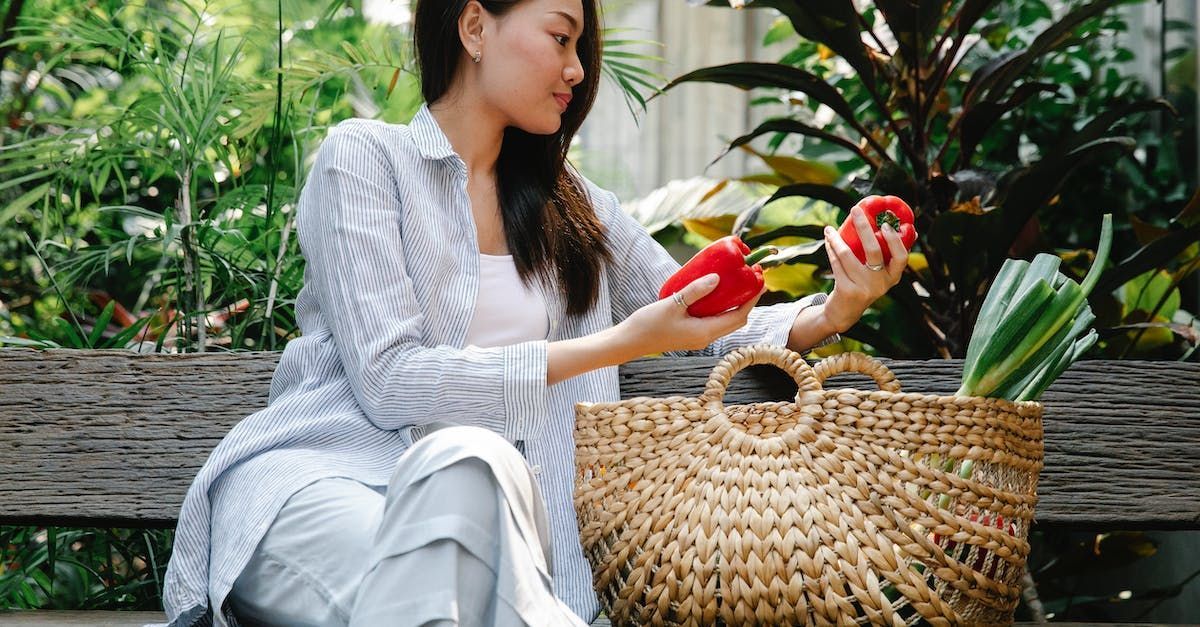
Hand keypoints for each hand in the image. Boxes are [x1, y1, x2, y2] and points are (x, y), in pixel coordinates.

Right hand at [619, 273, 764, 354]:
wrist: (629, 341)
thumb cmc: (648, 325)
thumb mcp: (672, 304)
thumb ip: (695, 291)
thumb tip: (718, 277)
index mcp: (705, 332)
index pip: (739, 316)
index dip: (752, 299)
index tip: (759, 280)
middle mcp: (706, 337)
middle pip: (736, 319)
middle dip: (747, 300)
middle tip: (750, 278)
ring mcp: (698, 337)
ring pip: (725, 320)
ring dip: (734, 303)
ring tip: (735, 281)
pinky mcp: (691, 333)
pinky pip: (713, 320)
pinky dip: (719, 306)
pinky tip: (713, 291)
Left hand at [821, 206, 906, 332]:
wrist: (845, 313)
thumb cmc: (863, 285)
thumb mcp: (879, 275)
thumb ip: (888, 256)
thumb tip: (905, 229)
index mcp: (893, 277)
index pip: (901, 257)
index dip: (895, 240)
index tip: (885, 224)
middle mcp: (881, 283)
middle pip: (874, 250)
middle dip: (863, 227)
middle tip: (855, 210)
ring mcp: (863, 288)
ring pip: (848, 255)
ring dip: (837, 239)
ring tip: (830, 229)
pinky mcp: (846, 290)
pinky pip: (836, 264)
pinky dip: (831, 249)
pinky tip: (828, 240)